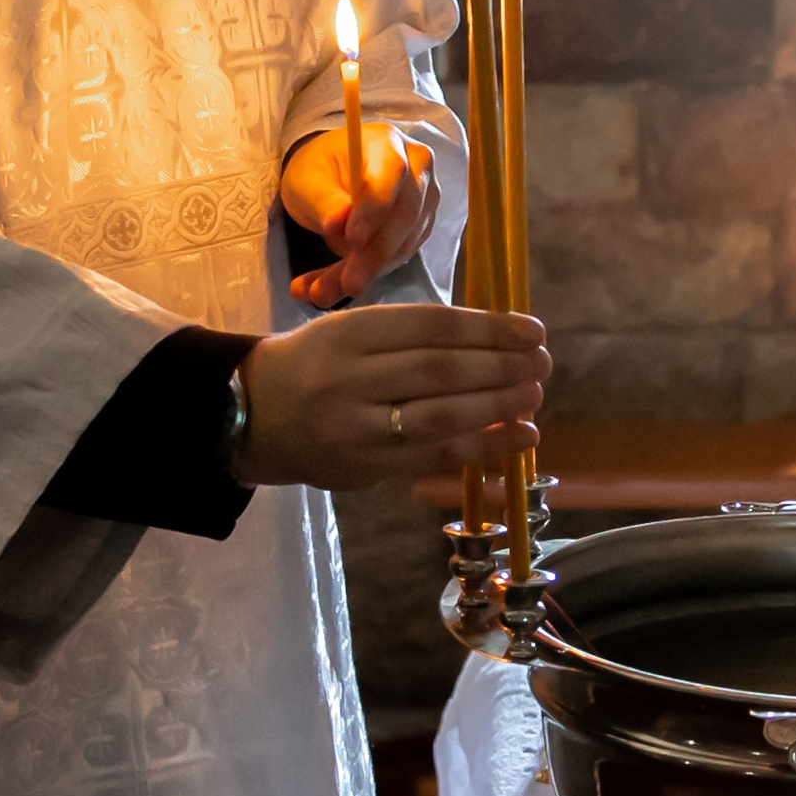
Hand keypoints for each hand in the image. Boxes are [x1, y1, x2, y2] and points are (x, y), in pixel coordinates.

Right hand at [231, 303, 547, 492]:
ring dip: (498, 406)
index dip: (488, 328)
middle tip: (542, 362)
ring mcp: (355, 428)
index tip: (531, 330)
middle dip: (501, 366)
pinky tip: (520, 435)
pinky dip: (484, 446)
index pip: (430, 327)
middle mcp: (349, 379)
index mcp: (348, 333)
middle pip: (439, 371)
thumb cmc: (318, 364)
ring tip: (533, 394)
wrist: (253, 413)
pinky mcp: (363, 468)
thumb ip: (412, 335)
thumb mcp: (351, 331)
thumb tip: (499, 339)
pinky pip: (433, 457)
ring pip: (439, 417)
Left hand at [282, 124, 435, 306]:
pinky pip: (397, 258)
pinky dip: (364, 276)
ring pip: (403, 244)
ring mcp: (423, 201)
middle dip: (373, 254)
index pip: (392, 172)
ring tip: (321, 291)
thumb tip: (338, 223)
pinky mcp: (418, 229)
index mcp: (386, 143)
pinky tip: (330, 285)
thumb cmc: (319, 170)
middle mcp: (416, 170)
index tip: (353, 237)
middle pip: (405, 215)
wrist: (332, 177)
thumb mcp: (307, 179)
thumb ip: (323, 199)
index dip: (376, 207)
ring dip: (364, 272)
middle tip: (347, 284)